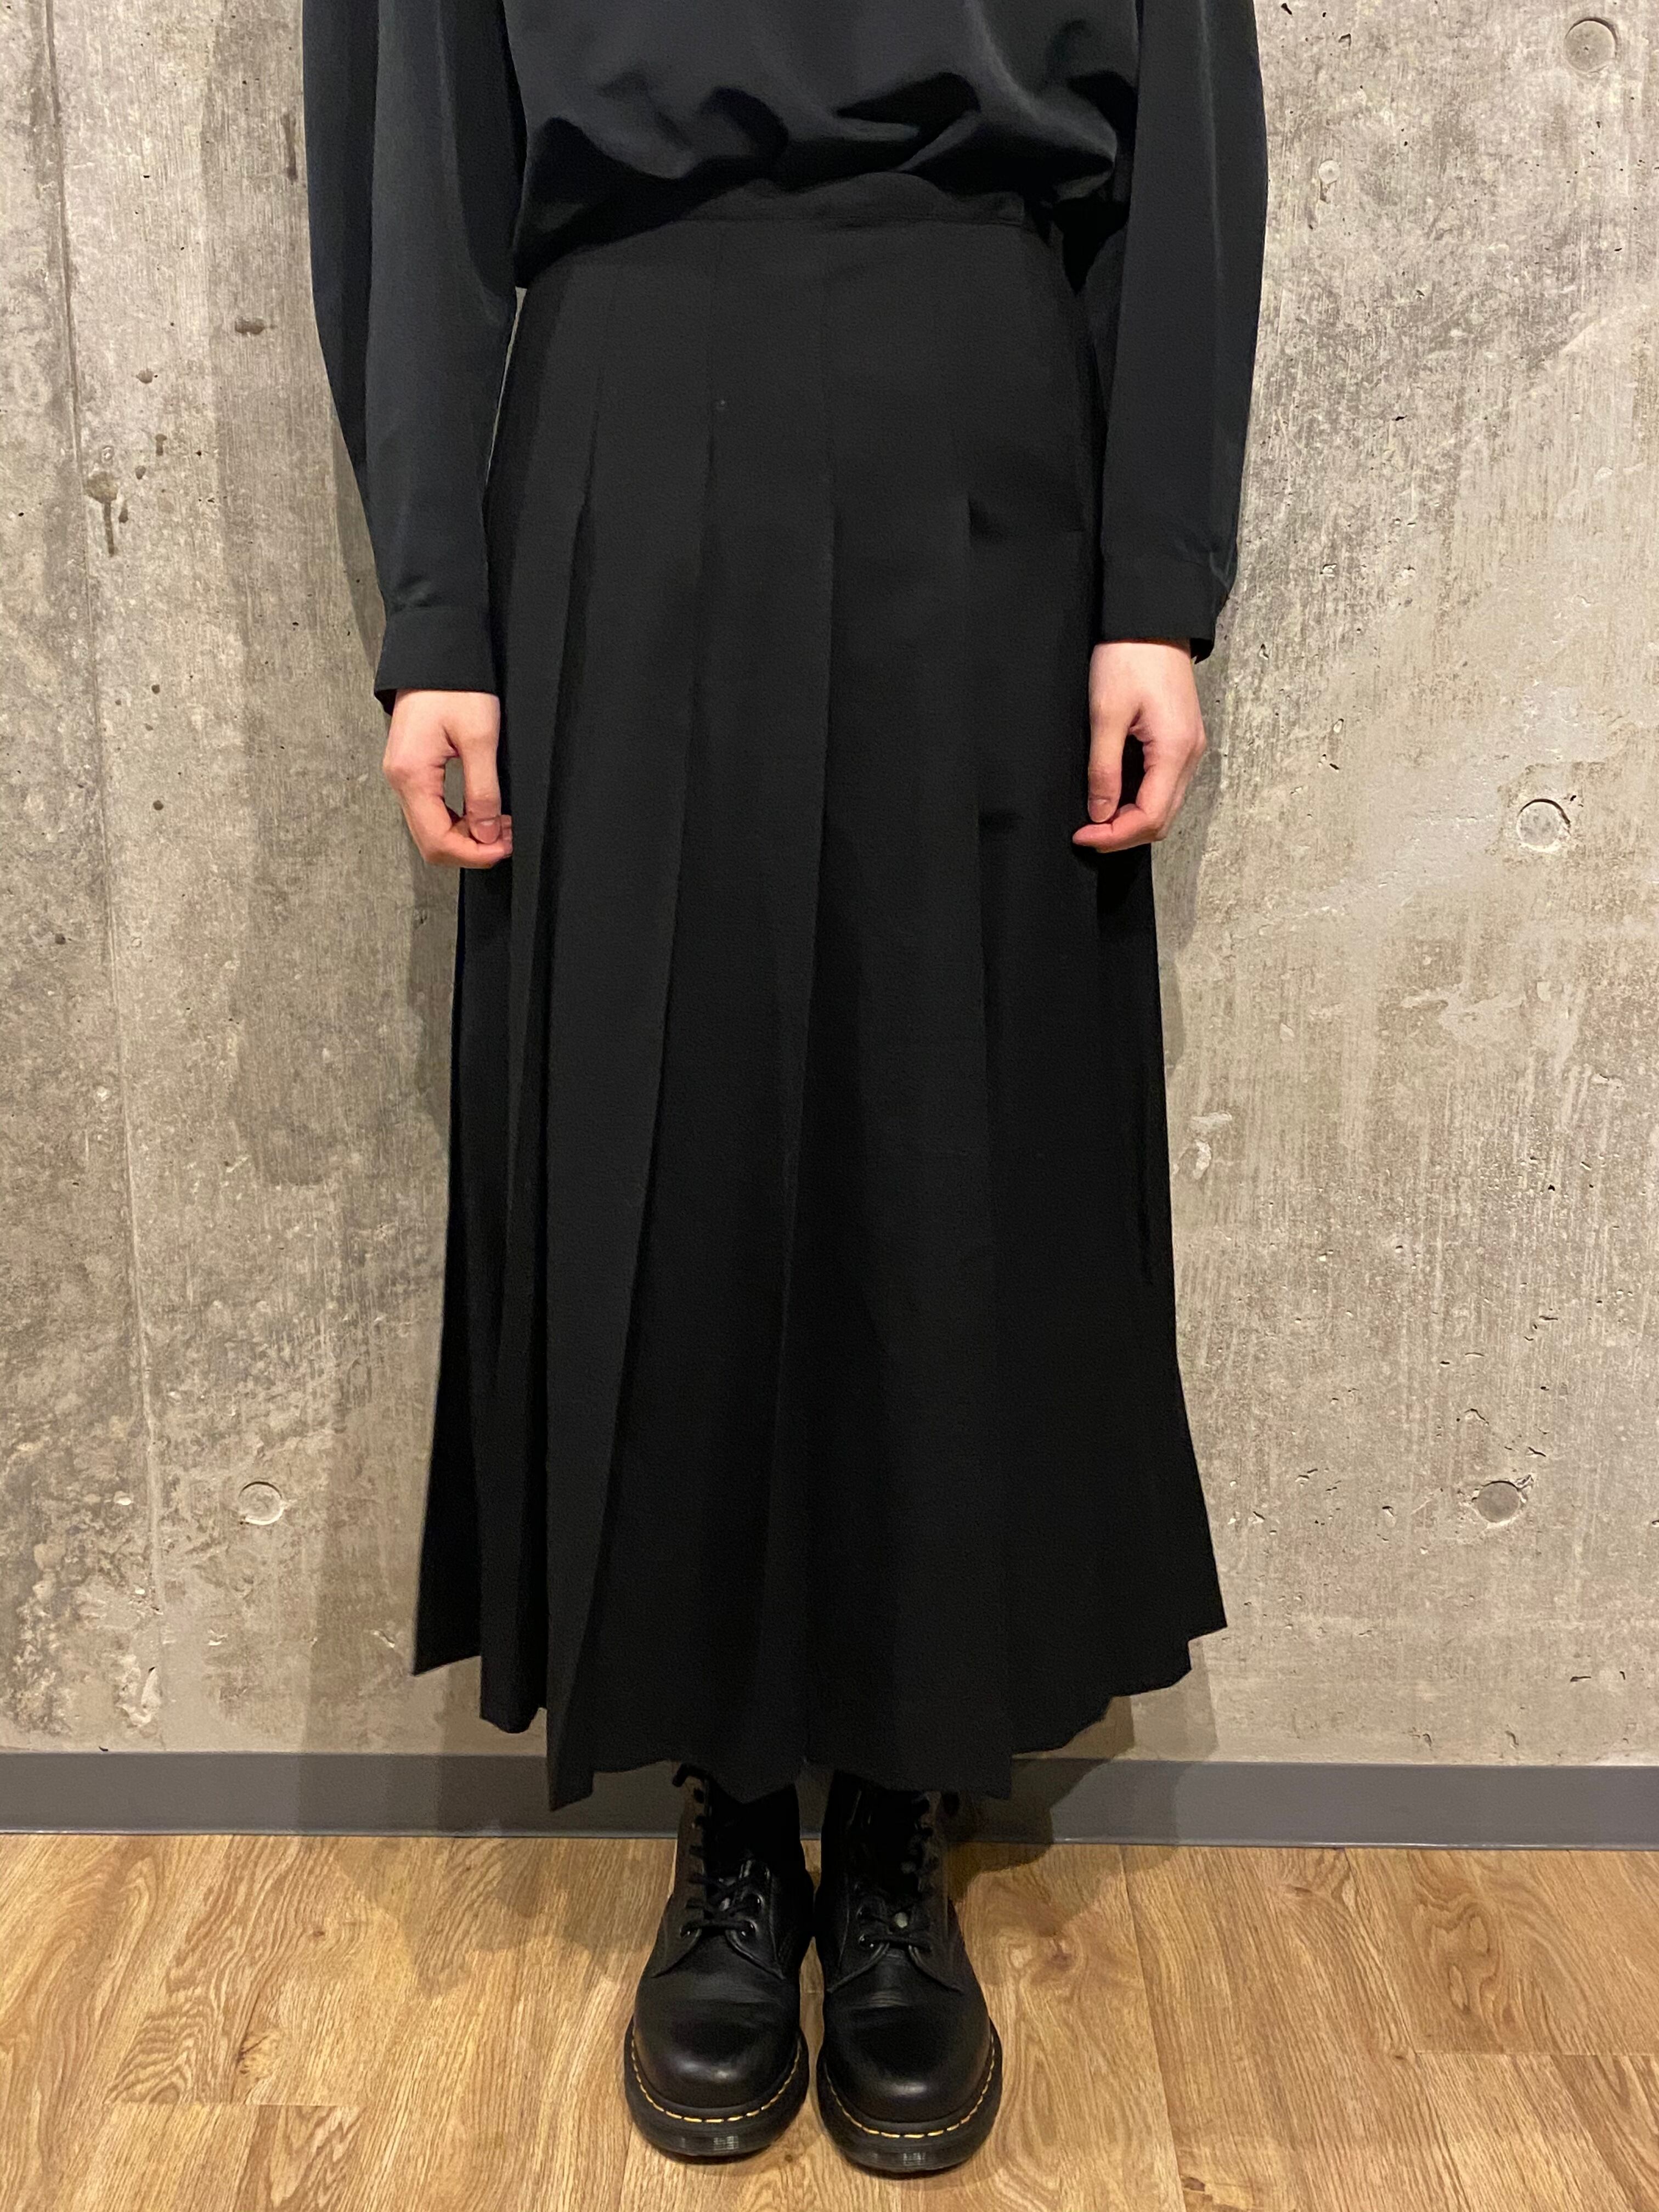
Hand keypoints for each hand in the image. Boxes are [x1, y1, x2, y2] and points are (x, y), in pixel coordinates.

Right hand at [383, 688, 513, 867]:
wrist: (435, 654)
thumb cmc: (455, 686)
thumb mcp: (480, 738)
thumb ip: (483, 791)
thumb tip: (486, 835)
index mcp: (411, 775)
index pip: (437, 840)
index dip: (474, 854)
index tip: (504, 848)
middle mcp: (399, 780)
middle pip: (430, 842)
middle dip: (471, 849)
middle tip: (506, 839)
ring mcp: (402, 776)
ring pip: (430, 829)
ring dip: (466, 836)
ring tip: (499, 825)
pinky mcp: (411, 770)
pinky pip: (430, 811)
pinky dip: (457, 820)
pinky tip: (482, 813)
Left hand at [1072, 639, 1205, 852]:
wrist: (1152, 620)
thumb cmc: (1129, 658)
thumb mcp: (1107, 713)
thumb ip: (1104, 768)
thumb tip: (1100, 813)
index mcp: (1175, 751)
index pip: (1149, 817)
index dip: (1114, 835)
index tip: (1081, 835)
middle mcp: (1191, 756)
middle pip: (1161, 819)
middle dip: (1123, 834)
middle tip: (1086, 833)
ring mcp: (1190, 748)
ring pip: (1165, 805)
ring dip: (1131, 819)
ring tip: (1095, 818)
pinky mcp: (1181, 740)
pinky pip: (1164, 785)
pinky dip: (1140, 800)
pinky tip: (1114, 796)